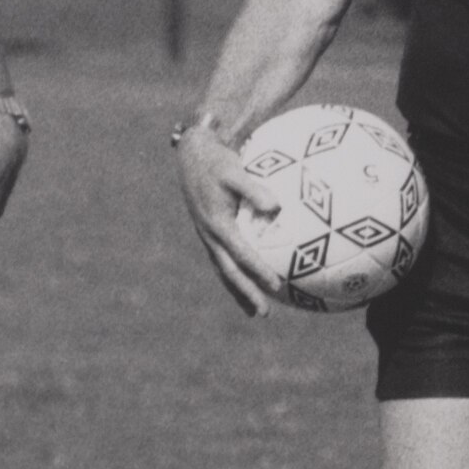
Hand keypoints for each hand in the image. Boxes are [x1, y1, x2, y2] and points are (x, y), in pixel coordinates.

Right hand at [175, 122, 288, 315]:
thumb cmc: (217, 161)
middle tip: (264, 313)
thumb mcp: (234, 171)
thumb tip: (276, 206)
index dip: (258, 270)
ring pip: (224, 270)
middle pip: (229, 272)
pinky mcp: (210, 233)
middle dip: (246, 293)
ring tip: (256, 311)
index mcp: (217, 225)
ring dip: (240, 291)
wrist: (192, 155)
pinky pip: (225, 259)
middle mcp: (210, 235)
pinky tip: (252, 281)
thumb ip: (254, 189)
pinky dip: (237, 274)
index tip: (276, 284)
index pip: (241, 254)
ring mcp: (208, 237)